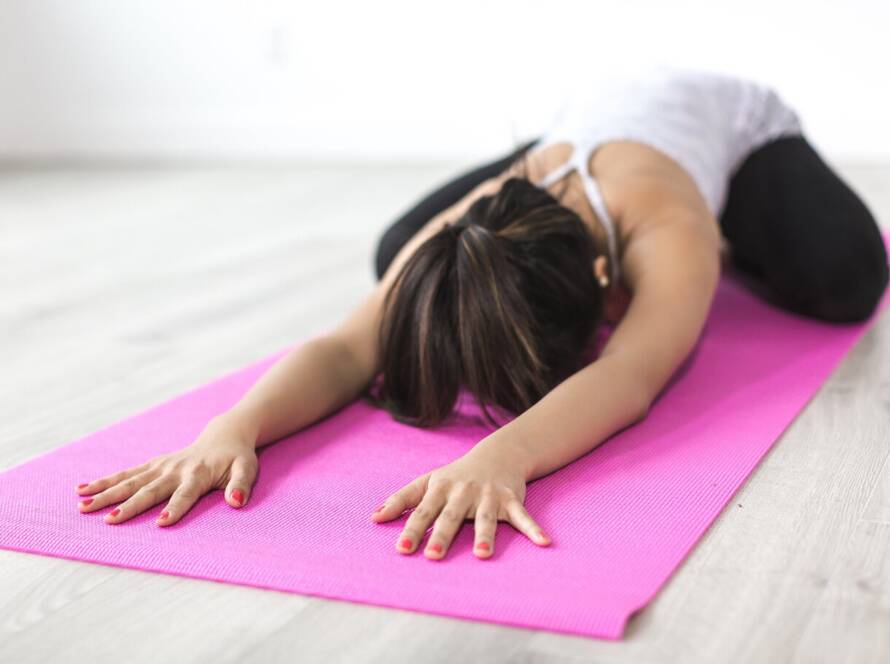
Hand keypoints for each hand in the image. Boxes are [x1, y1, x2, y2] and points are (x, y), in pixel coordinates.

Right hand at [74, 412, 258, 525]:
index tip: (160, 523)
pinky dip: (104, 481)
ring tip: (83, 506)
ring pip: (130, 481)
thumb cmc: (237, 458)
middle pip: (150, 490)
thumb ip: (241, 485)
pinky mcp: (152, 465)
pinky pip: (125, 473)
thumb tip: (236, 502)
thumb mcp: (247, 469)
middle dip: (129, 505)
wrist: (224, 436)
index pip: (185, 495)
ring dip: (106, 493)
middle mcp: (175, 470)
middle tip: (109, 520)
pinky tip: (82, 490)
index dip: (175, 509)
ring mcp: (161, 466)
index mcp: (198, 474)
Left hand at [371, 442, 550, 559]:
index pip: (422, 511)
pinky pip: (523, 516)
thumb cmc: (456, 475)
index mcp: (440, 489)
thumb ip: (401, 500)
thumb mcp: (427, 482)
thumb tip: (373, 517)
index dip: (412, 529)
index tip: (402, 549)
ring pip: (486, 518)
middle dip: (442, 535)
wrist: (497, 454)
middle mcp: (463, 492)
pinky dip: (534, 529)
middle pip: (451, 516)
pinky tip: (544, 543)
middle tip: (433, 556)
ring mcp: (488, 496)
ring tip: (483, 556)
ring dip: (486, 536)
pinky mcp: (511, 499)